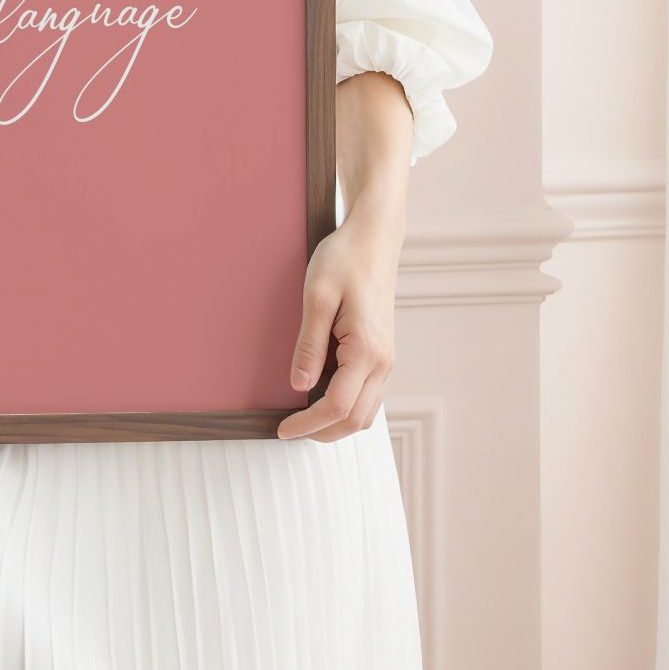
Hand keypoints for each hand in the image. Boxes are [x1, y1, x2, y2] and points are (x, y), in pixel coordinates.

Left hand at [275, 202, 401, 443]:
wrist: (374, 237)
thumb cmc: (344, 260)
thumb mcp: (317, 298)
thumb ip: (309, 346)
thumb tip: (299, 385)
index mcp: (367, 351)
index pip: (337, 406)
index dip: (308, 423)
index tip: (282, 429)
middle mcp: (383, 361)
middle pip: (356, 419)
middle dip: (322, 432)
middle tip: (290, 429)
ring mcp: (386, 358)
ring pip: (366, 411)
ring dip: (336, 423)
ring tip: (304, 419)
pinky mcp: (382, 351)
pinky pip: (368, 393)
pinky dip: (347, 406)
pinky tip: (323, 397)